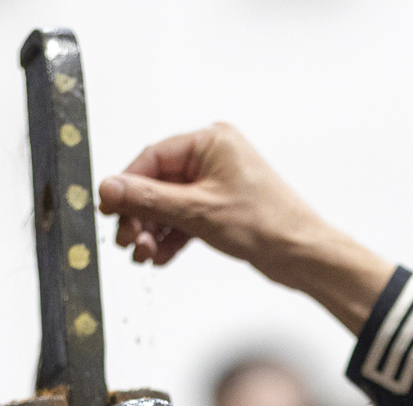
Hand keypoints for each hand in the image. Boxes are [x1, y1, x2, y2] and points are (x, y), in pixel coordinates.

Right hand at [99, 125, 394, 329]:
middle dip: (140, 215)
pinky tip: (160, 256)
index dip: (126, 186)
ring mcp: (217, 183)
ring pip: (169, 204)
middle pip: (157, 183)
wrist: (303, 256)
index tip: (109, 209)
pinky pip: (185, 219)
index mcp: (211, 142)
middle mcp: (213, 158)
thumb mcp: (198, 211)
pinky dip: (171, 237)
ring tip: (144, 254)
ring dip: (153, 230)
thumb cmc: (267, 225)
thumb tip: (110, 187)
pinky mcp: (221, 208)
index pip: (152, 158)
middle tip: (128, 241)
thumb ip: (149, 199)